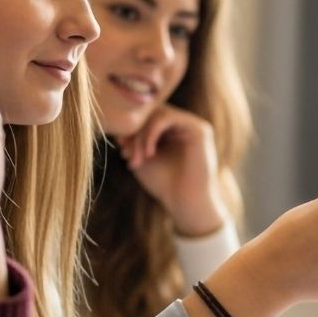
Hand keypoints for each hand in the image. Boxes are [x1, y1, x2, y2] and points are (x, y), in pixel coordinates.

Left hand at [117, 105, 226, 235]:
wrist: (185, 203)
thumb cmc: (164, 185)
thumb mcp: (141, 158)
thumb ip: (131, 139)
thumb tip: (118, 121)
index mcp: (172, 131)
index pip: (147, 118)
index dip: (130, 130)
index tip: (122, 151)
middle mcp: (184, 125)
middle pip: (151, 113)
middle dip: (135, 133)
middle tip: (126, 154)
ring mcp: (192, 125)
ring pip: (157, 114)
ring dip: (142, 136)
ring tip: (138, 158)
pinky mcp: (199, 129)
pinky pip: (167, 118)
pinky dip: (152, 133)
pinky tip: (149, 153)